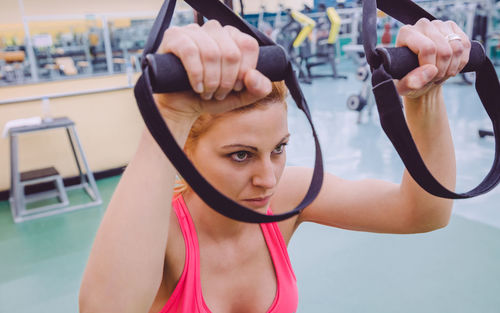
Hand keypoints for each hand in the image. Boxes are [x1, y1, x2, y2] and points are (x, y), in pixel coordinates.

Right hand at [152, 21, 271, 124]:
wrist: (182, 106)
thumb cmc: (212, 96)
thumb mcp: (241, 96)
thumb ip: (258, 89)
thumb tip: (252, 76)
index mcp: (233, 36)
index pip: (248, 45)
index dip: (244, 71)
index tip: (236, 87)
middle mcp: (214, 29)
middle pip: (231, 53)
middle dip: (227, 81)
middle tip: (219, 93)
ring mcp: (193, 30)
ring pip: (211, 53)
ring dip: (211, 81)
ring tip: (207, 93)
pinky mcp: (173, 36)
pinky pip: (190, 51)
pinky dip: (196, 75)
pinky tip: (197, 87)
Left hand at [394, 18, 470, 98]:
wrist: (421, 77)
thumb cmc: (408, 80)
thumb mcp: (403, 87)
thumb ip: (410, 82)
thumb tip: (431, 70)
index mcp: (406, 33)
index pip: (428, 48)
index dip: (432, 67)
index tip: (427, 77)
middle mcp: (422, 25)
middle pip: (444, 50)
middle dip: (442, 70)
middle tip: (433, 78)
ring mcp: (439, 25)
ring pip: (457, 48)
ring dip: (451, 68)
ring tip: (440, 74)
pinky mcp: (453, 28)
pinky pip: (466, 46)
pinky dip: (461, 62)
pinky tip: (450, 67)